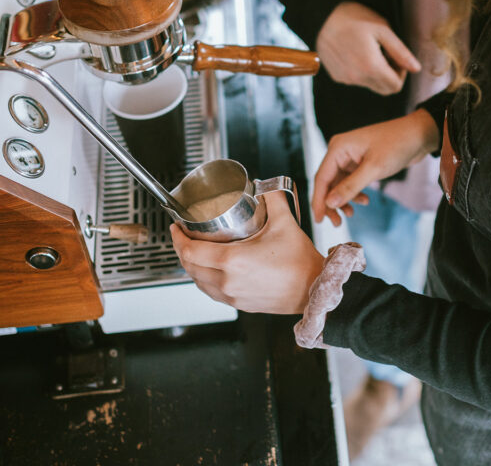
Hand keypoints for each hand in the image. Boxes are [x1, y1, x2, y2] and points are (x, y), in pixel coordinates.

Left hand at [170, 191, 324, 314]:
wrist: (314, 290)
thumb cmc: (301, 263)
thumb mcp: (285, 223)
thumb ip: (272, 198)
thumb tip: (263, 185)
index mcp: (232, 261)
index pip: (190, 250)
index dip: (177, 238)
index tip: (176, 227)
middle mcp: (228, 281)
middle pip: (189, 266)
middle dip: (181, 249)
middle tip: (182, 235)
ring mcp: (232, 296)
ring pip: (198, 281)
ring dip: (191, 266)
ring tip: (194, 251)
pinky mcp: (239, 304)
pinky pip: (211, 292)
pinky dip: (204, 280)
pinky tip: (210, 270)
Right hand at [313, 109, 439, 225]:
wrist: (418, 135)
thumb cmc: (396, 145)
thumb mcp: (374, 168)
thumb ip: (350, 187)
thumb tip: (329, 203)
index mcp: (338, 148)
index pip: (321, 178)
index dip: (318, 201)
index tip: (318, 220)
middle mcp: (340, 152)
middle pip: (328, 183)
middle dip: (331, 204)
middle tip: (336, 223)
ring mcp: (350, 158)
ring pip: (338, 185)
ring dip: (343, 200)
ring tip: (351, 214)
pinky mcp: (360, 163)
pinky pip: (350, 182)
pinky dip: (354, 194)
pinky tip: (364, 201)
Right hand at [316, 2, 420, 94]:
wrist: (322, 17)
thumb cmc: (354, 19)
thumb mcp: (383, 30)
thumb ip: (401, 52)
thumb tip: (416, 68)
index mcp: (372, 67)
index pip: (396, 86)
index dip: (401, 73)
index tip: (396, 58)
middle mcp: (358, 78)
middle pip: (384, 90)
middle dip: (390, 75)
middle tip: (385, 55)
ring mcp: (346, 79)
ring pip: (371, 85)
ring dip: (376, 73)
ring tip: (370, 51)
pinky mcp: (337, 76)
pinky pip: (356, 81)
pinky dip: (362, 72)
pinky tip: (356, 53)